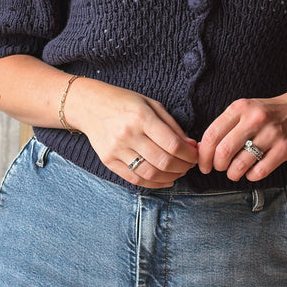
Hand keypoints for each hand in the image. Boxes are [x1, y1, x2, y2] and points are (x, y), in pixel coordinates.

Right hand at [68, 80, 197, 187]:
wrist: (90, 106)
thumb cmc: (124, 102)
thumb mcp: (151, 104)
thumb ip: (172, 125)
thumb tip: (191, 145)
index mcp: (141, 117)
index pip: (172, 144)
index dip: (189, 154)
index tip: (196, 155)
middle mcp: (128, 134)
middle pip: (163, 161)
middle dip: (183, 167)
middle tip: (190, 165)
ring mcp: (117, 149)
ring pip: (150, 174)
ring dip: (171, 177)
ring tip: (179, 172)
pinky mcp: (108, 161)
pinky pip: (135, 179)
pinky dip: (154, 184)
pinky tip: (165, 180)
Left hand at [198, 91, 286, 182]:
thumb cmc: (266, 113)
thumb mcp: (244, 110)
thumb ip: (224, 126)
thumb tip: (201, 150)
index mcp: (239, 108)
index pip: (212, 135)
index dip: (203, 154)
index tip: (203, 164)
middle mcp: (254, 119)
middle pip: (224, 151)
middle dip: (217, 165)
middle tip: (219, 168)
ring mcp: (271, 134)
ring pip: (240, 164)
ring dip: (232, 174)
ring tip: (234, 173)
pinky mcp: (284, 149)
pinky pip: (260, 171)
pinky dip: (250, 176)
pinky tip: (250, 172)